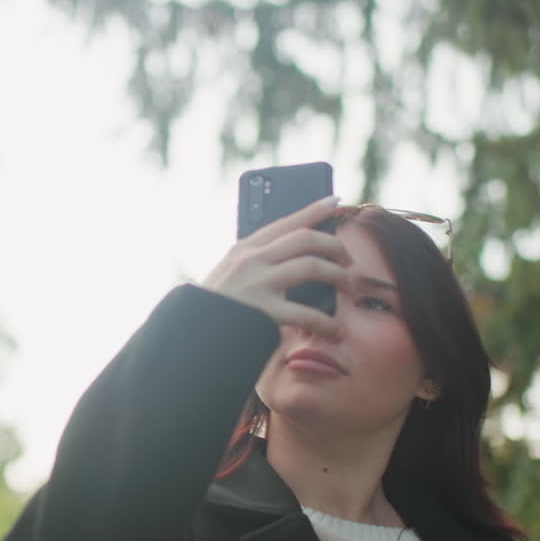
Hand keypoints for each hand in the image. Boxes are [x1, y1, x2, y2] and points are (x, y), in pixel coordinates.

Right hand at [201, 197, 351, 336]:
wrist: (190, 338)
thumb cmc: (215, 310)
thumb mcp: (229, 276)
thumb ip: (255, 263)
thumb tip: (291, 255)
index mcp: (244, 248)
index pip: (286, 221)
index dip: (314, 210)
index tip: (335, 202)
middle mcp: (251, 259)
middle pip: (306, 238)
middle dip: (335, 246)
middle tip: (348, 260)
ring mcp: (258, 283)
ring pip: (311, 265)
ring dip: (337, 275)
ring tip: (347, 288)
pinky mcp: (263, 312)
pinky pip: (306, 313)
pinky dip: (326, 323)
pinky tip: (334, 330)